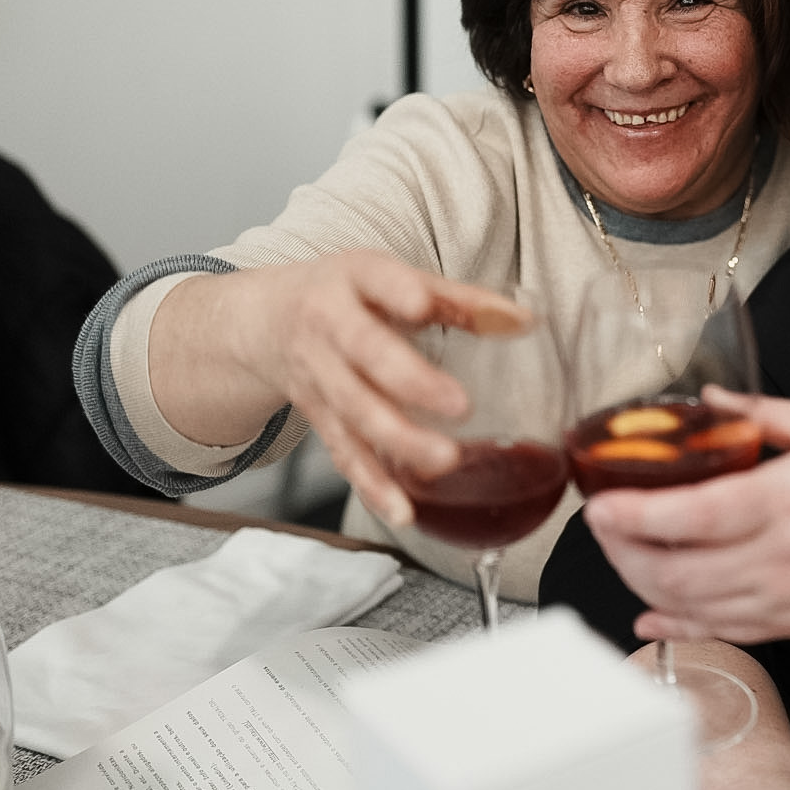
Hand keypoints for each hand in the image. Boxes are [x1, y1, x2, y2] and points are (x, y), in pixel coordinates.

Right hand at [177, 250, 529, 526]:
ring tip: (444, 463)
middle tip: (460, 406)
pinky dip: (372, 486)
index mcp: (354, 280)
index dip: (398, 293)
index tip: (422, 304)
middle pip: (365, 356)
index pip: (376, 282)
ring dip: (398, 441)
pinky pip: (344, 454)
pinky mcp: (319, 420)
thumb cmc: (347, 295)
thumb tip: (524, 322)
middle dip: (409, 381)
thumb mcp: (393, 278)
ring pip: (354, 413)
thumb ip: (459, 301)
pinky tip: (402, 510)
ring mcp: (319, 378)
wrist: (265, 322)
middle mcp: (329, 329)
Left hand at [581, 390, 789, 644]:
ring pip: (688, 605)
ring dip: (642, 583)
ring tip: (622, 553)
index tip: (599, 503)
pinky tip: (650, 612)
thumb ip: (766, 415)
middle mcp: (777, 560)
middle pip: (673, 569)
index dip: (633, 515)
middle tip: (601, 524)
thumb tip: (710, 400)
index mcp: (786, 501)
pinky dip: (675, 625)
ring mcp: (781, 601)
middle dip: (621, 551)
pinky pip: (719, 632)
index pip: (689, 515)